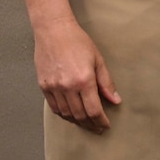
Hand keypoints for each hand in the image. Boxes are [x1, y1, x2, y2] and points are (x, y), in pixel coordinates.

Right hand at [33, 17, 120, 132]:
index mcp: (84, 80)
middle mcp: (67, 86)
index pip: (94, 110)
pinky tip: (71, 115)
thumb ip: (106, 82)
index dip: (101, 121)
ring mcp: (54, 87)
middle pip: (80, 115)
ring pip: (66, 114)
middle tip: (97, 128)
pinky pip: (54, 107)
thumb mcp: (98, 60)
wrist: (53, 31)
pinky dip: (64, 114)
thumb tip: (115, 100)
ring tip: (86, 123)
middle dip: (90, 124)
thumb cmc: (78, 42)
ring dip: (77, 121)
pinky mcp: (44, 86)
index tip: (106, 125)